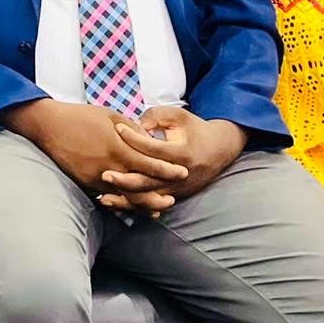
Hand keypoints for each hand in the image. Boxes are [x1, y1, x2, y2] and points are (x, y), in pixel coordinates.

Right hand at [4, 99, 191, 207]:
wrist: (49, 126)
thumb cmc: (81, 117)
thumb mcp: (111, 116)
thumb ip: (133, 130)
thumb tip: (150, 140)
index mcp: (118, 147)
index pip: (149, 164)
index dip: (168, 170)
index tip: (183, 173)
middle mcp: (108, 166)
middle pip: (139, 188)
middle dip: (158, 196)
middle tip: (173, 199)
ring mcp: (95, 177)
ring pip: (124, 197)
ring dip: (141, 204)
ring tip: (157, 209)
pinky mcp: (85, 182)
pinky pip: (108, 196)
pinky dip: (122, 202)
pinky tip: (131, 206)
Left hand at [96, 107, 245, 213]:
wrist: (220, 149)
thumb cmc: (195, 129)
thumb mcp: (179, 116)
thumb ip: (157, 116)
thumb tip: (134, 124)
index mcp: (182, 153)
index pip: (153, 149)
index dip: (134, 138)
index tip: (117, 128)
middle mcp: (180, 175)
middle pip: (149, 181)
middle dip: (125, 180)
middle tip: (104, 173)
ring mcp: (177, 189)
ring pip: (148, 198)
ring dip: (126, 199)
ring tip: (103, 197)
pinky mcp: (175, 196)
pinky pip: (151, 204)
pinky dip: (133, 206)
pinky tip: (115, 204)